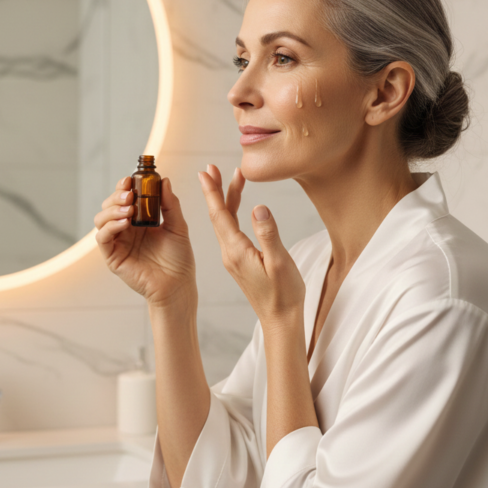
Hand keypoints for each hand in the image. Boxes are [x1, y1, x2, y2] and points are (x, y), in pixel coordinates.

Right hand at [94, 176, 196, 309]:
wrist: (178, 285)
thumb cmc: (179, 259)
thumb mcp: (177, 226)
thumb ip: (170, 204)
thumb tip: (164, 180)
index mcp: (139, 221)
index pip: (125, 198)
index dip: (124, 187)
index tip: (130, 178)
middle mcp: (125, 230)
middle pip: (109, 206)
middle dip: (116, 196)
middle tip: (130, 194)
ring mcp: (117, 243)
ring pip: (101, 219)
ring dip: (112, 210)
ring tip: (129, 209)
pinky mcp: (113, 257)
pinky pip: (102, 238)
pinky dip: (109, 227)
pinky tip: (124, 222)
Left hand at [199, 164, 304, 329]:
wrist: (280, 319)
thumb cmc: (283, 293)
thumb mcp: (279, 262)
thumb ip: (269, 234)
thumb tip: (258, 207)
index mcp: (236, 251)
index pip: (220, 216)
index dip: (212, 192)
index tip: (204, 173)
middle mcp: (229, 252)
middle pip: (218, 215)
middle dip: (215, 190)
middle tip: (210, 168)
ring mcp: (233, 257)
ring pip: (225, 222)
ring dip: (225, 199)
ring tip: (231, 178)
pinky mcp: (239, 260)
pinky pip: (231, 231)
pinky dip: (232, 213)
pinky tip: (238, 205)